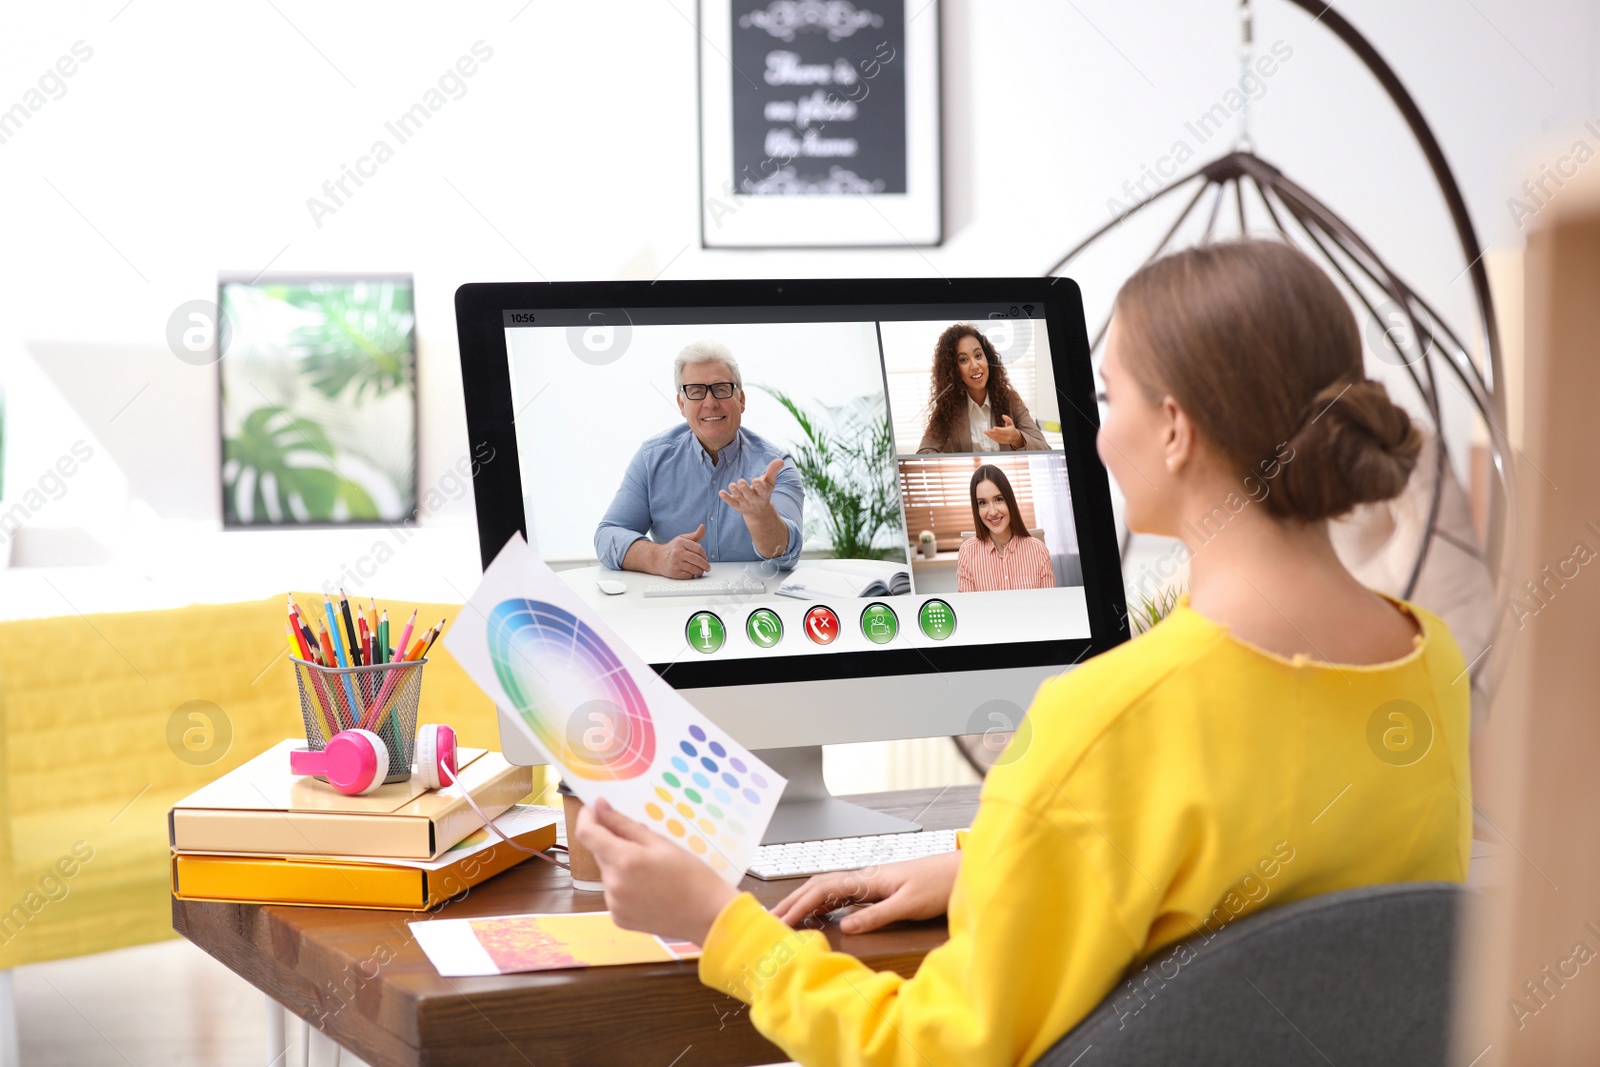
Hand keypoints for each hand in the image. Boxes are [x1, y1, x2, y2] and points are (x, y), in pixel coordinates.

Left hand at [575, 797, 738, 944]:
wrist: (707, 915)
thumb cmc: (691, 874)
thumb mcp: (660, 843)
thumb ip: (624, 825)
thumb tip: (599, 807)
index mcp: (624, 861)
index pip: (587, 834)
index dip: (587, 817)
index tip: (595, 809)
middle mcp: (613, 884)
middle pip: (600, 853)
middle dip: (613, 843)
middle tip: (642, 843)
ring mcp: (614, 905)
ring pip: (607, 873)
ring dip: (619, 865)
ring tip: (651, 870)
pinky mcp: (618, 918)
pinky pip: (614, 893)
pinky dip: (624, 885)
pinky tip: (648, 888)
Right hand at [655, 524, 709, 578]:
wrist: (658, 558)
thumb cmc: (673, 548)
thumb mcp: (682, 539)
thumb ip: (695, 535)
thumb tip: (703, 527)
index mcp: (680, 542)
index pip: (698, 548)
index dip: (704, 555)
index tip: (706, 558)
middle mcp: (677, 552)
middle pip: (698, 560)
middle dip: (705, 565)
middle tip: (707, 568)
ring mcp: (675, 563)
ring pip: (695, 569)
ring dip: (700, 571)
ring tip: (699, 570)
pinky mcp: (674, 572)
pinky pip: (689, 576)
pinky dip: (692, 575)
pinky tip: (690, 572)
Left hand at [718, 458, 783, 516]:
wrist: (759, 511)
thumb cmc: (764, 491)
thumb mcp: (770, 482)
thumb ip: (773, 471)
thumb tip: (781, 460)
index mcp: (763, 493)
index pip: (762, 490)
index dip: (759, 486)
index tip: (755, 480)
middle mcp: (755, 500)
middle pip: (750, 495)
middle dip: (745, 489)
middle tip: (740, 481)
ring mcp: (746, 504)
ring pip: (740, 498)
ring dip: (736, 492)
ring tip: (731, 485)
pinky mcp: (738, 506)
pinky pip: (732, 503)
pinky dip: (727, 498)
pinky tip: (721, 492)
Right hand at [771, 851, 959, 933]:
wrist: (960, 871)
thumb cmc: (939, 884)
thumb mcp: (909, 904)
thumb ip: (878, 915)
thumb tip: (847, 927)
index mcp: (870, 879)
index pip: (824, 889)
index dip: (801, 904)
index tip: (782, 921)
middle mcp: (866, 878)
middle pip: (820, 886)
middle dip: (794, 902)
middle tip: (772, 920)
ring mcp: (871, 883)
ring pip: (829, 890)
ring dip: (805, 902)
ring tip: (786, 918)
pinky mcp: (878, 890)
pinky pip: (842, 896)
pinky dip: (823, 904)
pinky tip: (817, 915)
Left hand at [981, 415, 1023, 447]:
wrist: (1015, 437)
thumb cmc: (1011, 429)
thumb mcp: (1011, 423)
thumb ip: (1007, 419)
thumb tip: (1003, 415)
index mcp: (1010, 431)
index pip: (1004, 431)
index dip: (999, 429)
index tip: (994, 428)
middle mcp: (1007, 437)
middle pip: (999, 435)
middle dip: (992, 433)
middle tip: (986, 430)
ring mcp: (1004, 440)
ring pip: (996, 438)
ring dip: (990, 435)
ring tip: (985, 432)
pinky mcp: (1001, 442)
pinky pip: (995, 440)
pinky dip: (991, 437)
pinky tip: (987, 434)